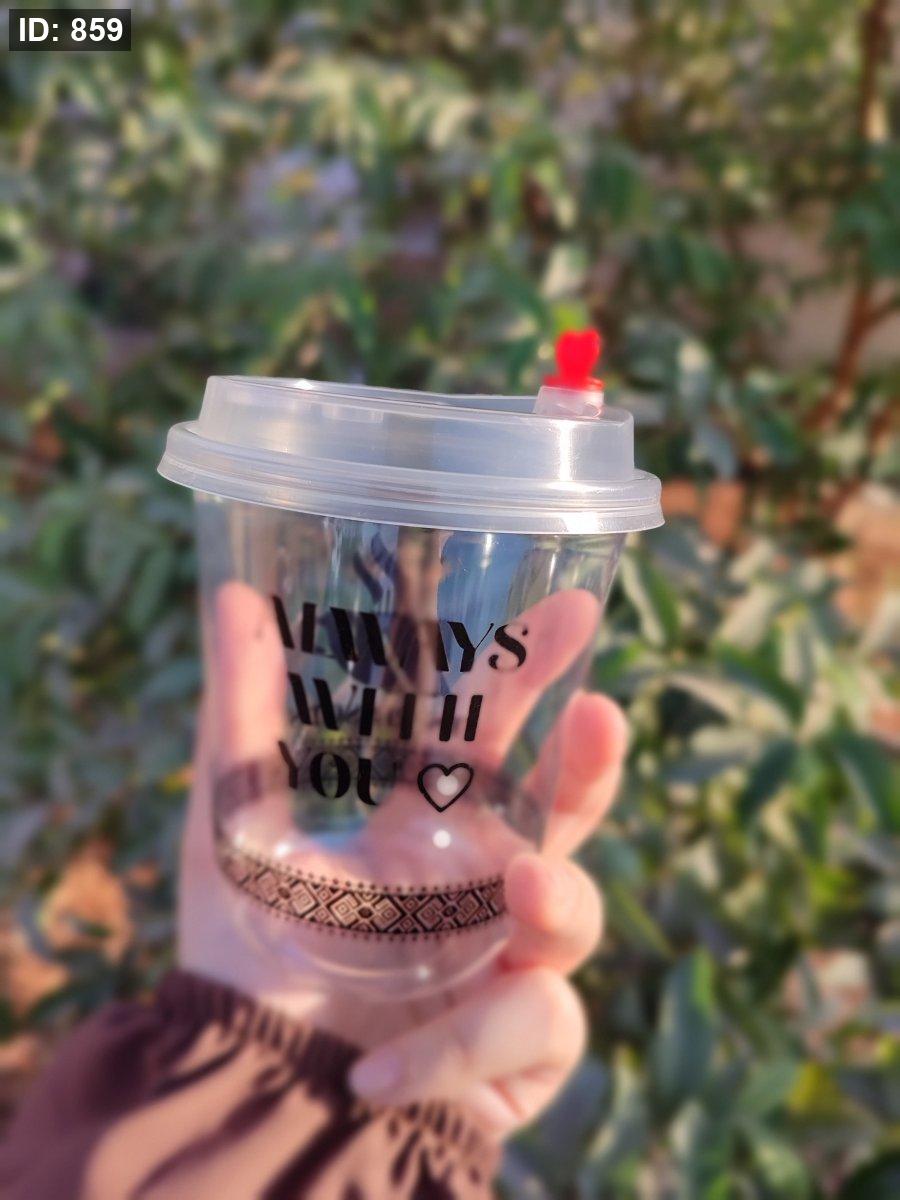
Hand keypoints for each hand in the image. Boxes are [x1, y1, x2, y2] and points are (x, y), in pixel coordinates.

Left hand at [179, 582, 626, 1135]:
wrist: (247, 1080)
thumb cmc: (248, 945)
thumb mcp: (237, 825)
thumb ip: (238, 714)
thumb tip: (229, 595)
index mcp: (427, 824)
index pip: (492, 738)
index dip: (531, 675)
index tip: (569, 611)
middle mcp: (482, 881)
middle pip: (564, 810)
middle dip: (590, 761)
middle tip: (599, 716)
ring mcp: (511, 960)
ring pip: (578, 914)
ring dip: (558, 900)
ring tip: (521, 887)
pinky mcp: (525, 1047)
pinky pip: (530, 1026)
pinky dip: (454, 1048)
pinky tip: (373, 1069)